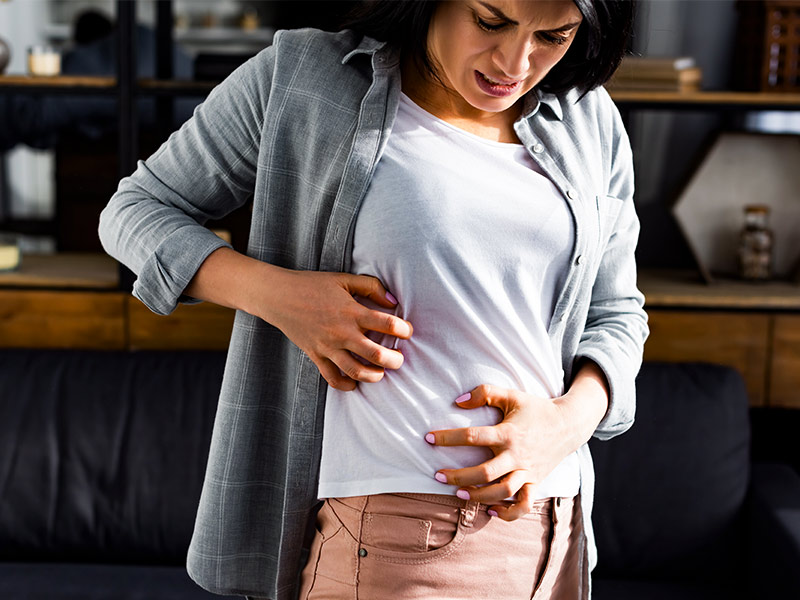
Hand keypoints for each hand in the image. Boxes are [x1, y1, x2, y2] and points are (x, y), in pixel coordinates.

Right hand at [260, 268, 412, 390]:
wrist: (278, 296)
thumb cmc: (312, 285)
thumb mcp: (344, 279)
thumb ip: (371, 286)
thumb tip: (392, 301)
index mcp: (352, 311)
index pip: (387, 324)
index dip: (403, 329)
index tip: (407, 331)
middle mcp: (342, 332)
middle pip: (376, 354)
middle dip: (394, 360)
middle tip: (399, 358)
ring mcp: (328, 347)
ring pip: (356, 371)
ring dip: (374, 376)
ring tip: (381, 373)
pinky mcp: (316, 355)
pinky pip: (332, 378)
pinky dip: (346, 385)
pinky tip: (355, 383)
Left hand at [426, 371, 607, 520]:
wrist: (569, 424)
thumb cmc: (536, 408)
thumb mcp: (511, 395)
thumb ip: (484, 392)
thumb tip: (458, 400)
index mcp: (508, 433)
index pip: (473, 436)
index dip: (448, 438)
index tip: (428, 438)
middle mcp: (517, 455)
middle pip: (485, 472)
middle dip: (458, 476)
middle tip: (438, 476)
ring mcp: (527, 471)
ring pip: (502, 492)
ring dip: (478, 496)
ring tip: (459, 494)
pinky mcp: (535, 482)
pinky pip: (523, 505)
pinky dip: (508, 513)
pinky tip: (490, 511)